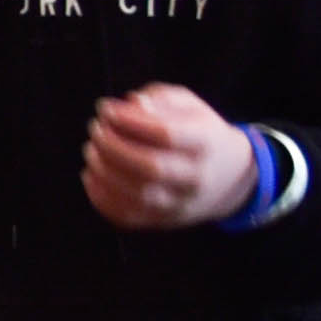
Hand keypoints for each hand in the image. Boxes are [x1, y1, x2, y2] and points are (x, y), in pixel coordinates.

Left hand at [84, 83, 258, 232]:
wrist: (229, 177)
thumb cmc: (198, 131)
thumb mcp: (188, 105)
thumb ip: (159, 99)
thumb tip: (129, 106)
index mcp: (205, 142)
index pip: (166, 134)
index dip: (130, 121)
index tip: (105, 109)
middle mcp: (196, 177)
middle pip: (151, 167)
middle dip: (113, 147)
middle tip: (95, 131)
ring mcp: (181, 203)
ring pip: (138, 195)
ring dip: (105, 172)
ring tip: (91, 150)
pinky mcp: (165, 220)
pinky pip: (129, 216)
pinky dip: (102, 198)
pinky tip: (91, 176)